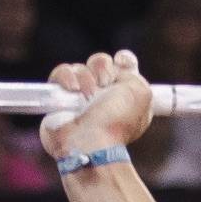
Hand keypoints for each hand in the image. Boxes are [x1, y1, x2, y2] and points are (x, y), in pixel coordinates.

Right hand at [39, 50, 155, 161]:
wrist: (89, 141)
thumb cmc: (116, 121)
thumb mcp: (141, 93)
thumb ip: (134, 74)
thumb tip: (119, 66)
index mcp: (126, 96)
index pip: (124, 66)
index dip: (123, 60)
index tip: (122, 63)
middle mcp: (104, 96)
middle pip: (100, 62)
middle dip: (102, 68)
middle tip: (104, 84)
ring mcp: (80, 97)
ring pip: (80, 68)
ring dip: (85, 77)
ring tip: (87, 94)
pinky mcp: (58, 98)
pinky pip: (60, 74)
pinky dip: (66, 77)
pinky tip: (72, 89)